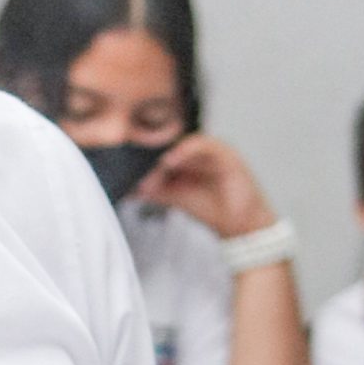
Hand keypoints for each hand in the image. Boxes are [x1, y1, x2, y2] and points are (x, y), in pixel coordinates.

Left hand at [135, 134, 275, 238]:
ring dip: (166, 151)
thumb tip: (129, 188)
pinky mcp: (225, 153)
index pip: (161, 148)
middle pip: (170, 142)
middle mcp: (197, 150)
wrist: (237, 223)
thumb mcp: (173, 197)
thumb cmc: (209, 207)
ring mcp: (211, 149)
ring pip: (184, 141)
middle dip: (152, 154)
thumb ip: (153, 190)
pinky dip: (186, 150)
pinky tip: (170, 160)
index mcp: (184, 157)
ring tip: (152, 165)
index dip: (144, 155)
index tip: (126, 165)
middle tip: (135, 167)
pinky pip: (204, 144)